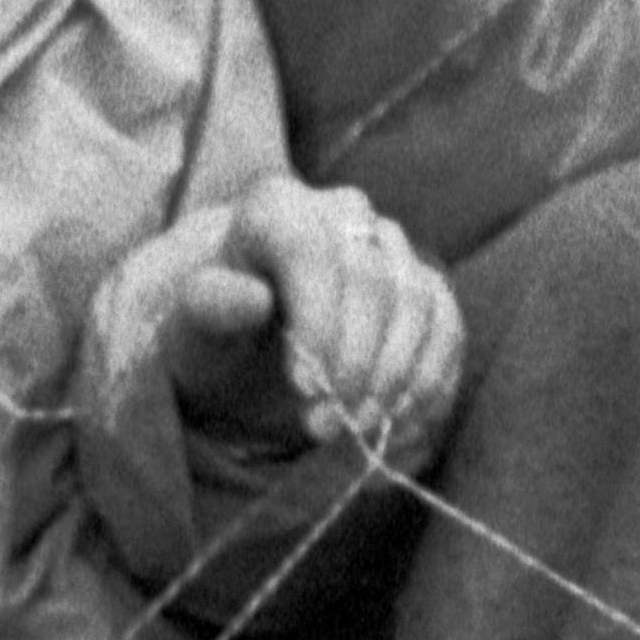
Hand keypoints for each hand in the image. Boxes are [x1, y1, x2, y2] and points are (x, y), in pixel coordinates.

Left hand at [153, 174, 462, 463]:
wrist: (244, 338)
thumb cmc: (213, 332)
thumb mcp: (193, 328)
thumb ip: (210, 307)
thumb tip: (252, 299)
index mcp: (275, 208)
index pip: (311, 255)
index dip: (318, 324)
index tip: (305, 389)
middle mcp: (342, 211)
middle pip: (374, 284)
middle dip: (356, 365)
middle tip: (329, 427)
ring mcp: (391, 245)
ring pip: (419, 306)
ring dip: (396, 379)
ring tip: (359, 431)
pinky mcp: (425, 282)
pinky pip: (446, 329)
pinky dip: (429, 382)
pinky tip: (398, 427)